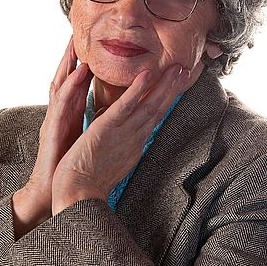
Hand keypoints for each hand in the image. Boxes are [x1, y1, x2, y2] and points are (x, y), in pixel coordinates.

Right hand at [12, 36, 92, 237]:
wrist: (61, 192)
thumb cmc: (73, 166)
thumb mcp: (89, 138)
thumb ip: (98, 121)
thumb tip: (115, 111)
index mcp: (73, 115)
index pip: (78, 84)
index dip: (84, 64)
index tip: (92, 46)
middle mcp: (63, 114)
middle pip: (69, 79)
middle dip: (73, 56)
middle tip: (76, 34)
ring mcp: (57, 119)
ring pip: (63, 84)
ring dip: (70, 62)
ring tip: (75, 42)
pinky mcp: (55, 129)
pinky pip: (64, 102)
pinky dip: (73, 83)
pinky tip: (81, 69)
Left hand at [51, 64, 189, 214]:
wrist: (78, 197)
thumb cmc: (88, 179)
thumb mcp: (107, 152)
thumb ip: (112, 133)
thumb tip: (108, 115)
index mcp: (134, 142)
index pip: (155, 115)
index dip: (168, 98)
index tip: (179, 84)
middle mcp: (134, 137)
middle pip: (159, 109)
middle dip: (174, 88)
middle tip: (188, 70)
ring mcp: (123, 134)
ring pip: (148, 105)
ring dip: (164, 85)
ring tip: (178, 68)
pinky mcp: (106, 130)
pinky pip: (124, 107)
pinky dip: (136, 91)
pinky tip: (147, 75)